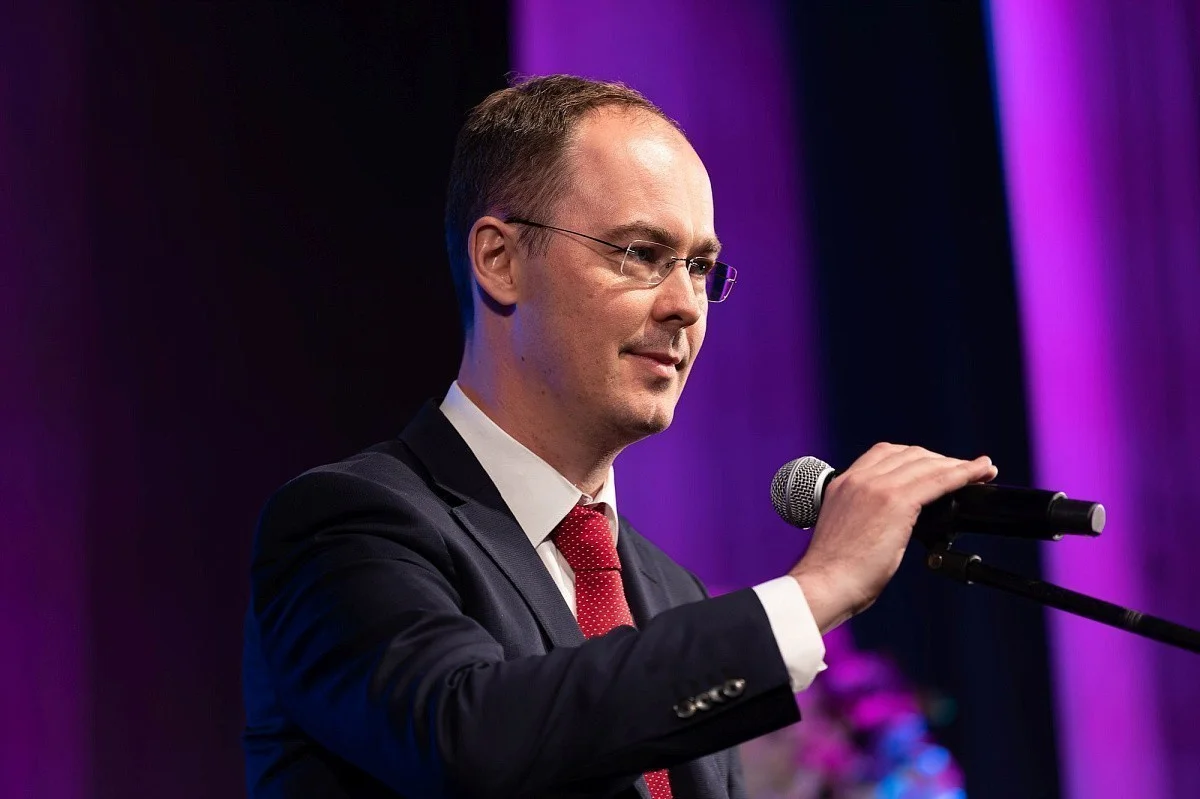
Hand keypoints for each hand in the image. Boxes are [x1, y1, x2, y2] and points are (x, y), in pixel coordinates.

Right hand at [788, 443, 997, 632]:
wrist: (825, 583)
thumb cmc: (834, 570)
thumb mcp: (845, 529)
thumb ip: (864, 515)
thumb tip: (892, 523)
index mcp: (843, 483)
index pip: (885, 453)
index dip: (916, 457)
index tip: (934, 466)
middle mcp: (859, 478)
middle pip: (910, 454)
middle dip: (940, 460)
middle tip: (964, 472)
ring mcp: (877, 487)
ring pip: (927, 464)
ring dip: (958, 465)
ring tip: (981, 470)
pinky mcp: (896, 503)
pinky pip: (938, 481)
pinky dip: (964, 475)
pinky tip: (980, 474)